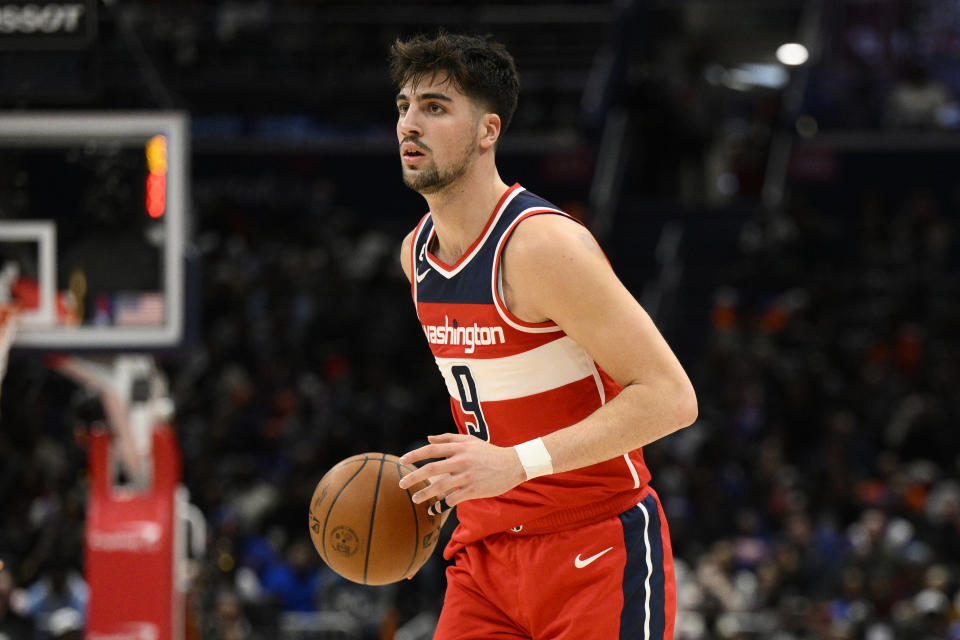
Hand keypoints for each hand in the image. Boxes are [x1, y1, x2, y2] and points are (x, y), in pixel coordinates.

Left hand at [398, 433, 525, 509]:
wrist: (513, 464)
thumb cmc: (489, 452)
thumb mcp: (470, 440)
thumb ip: (448, 438)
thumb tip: (428, 438)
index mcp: (459, 447)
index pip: (432, 450)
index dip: (415, 455)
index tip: (402, 461)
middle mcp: (461, 460)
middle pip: (431, 468)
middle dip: (413, 477)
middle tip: (401, 484)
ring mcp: (467, 476)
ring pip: (440, 486)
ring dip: (425, 493)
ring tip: (415, 499)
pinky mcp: (474, 490)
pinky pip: (453, 498)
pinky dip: (442, 503)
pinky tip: (434, 507)